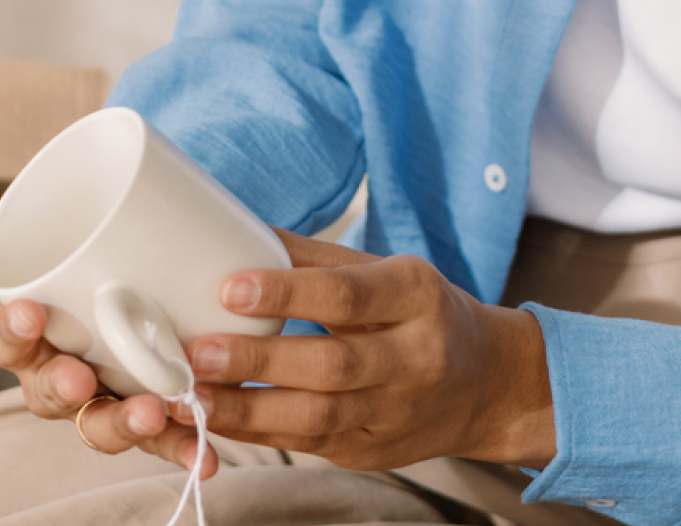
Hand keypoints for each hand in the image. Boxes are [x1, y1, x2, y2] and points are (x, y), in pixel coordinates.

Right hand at [0, 227, 217, 478]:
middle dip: (65, 389)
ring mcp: (110, 398)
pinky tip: (205, 457)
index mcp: (35, 338)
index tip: (29, 311)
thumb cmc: (88, 274)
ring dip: (128, 424)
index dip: (12, 330)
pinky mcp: (155, 413)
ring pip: (107, 423)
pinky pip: (165, 440)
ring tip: (157, 412)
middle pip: (52, 394)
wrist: (154, 281)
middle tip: (83, 378)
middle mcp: (65, 376)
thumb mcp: (55, 249)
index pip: (6, 340)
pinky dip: (183, 447)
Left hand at [177, 231, 555, 470]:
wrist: (488, 384)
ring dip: (249, 408)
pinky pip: (308, 445)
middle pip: (332, 364)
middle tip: (198, 350)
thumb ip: (317, 258)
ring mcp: (395, 411)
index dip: (287, 292)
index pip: (347, 295)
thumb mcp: (389, 272)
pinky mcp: (372, 451)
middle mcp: (414, 356)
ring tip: (192, 396)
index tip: (230, 286)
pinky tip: (214, 420)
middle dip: (260, 360)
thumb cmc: (423, 313)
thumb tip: (241, 230)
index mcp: (416, 296)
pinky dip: (257, 433)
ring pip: (318, 417)